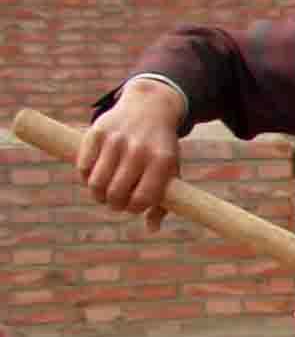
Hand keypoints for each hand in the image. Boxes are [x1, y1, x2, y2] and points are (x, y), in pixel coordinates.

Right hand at [77, 82, 187, 231]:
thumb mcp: (171, 170)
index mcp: (161, 161)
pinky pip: (83, 167)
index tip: (131, 207)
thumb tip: (152, 229)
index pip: (142, 199)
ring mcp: (116, 141)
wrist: (149, 107)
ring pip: (96, 183)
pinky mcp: (96, 133)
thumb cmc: (161, 147)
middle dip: (113, 204)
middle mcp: (138, 151)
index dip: (133, 208)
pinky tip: (94, 176)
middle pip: (116, 193)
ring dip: (97, 195)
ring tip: (103, 194)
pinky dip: (85, 178)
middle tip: (114, 202)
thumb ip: (164, 201)